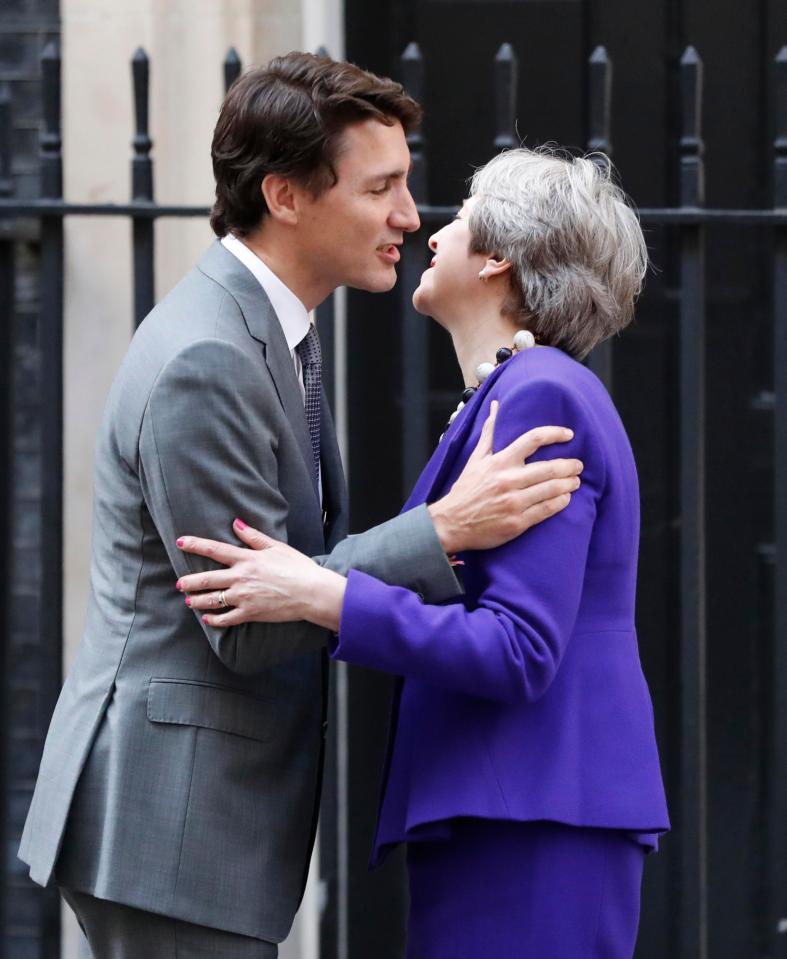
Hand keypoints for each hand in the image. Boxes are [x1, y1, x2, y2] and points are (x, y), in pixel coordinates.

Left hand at [175, 521, 346, 629]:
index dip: (195, 545)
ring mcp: (244, 597)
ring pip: (212, 600)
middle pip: (206, 579)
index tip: (181, 543)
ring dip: (197, 601)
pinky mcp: (250, 613)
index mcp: (247, 559)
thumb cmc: (298, 567)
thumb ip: (253, 537)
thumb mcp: (277, 547)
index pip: (215, 550)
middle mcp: (241, 578)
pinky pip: (226, 618)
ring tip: (189, 601)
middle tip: (180, 583)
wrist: (312, 592)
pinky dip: (214, 620)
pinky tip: (207, 619)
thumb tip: (235, 524)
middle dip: (189, 581)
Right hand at [428, 401, 582, 553]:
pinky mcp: (517, 522)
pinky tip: (566, 498)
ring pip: (552, 489)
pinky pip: (546, 510)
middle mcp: (508, 480)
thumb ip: (489, 432)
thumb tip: (496, 406)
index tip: (569, 434)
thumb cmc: (466, 490)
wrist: (451, 523)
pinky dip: (560, 503)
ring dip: (569, 484)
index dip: (555, 434)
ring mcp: (514, 502)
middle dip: (570, 465)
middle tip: (578, 464)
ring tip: (576, 481)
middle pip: (549, 468)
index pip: (533, 439)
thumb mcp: (475, 459)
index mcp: (499, 462)